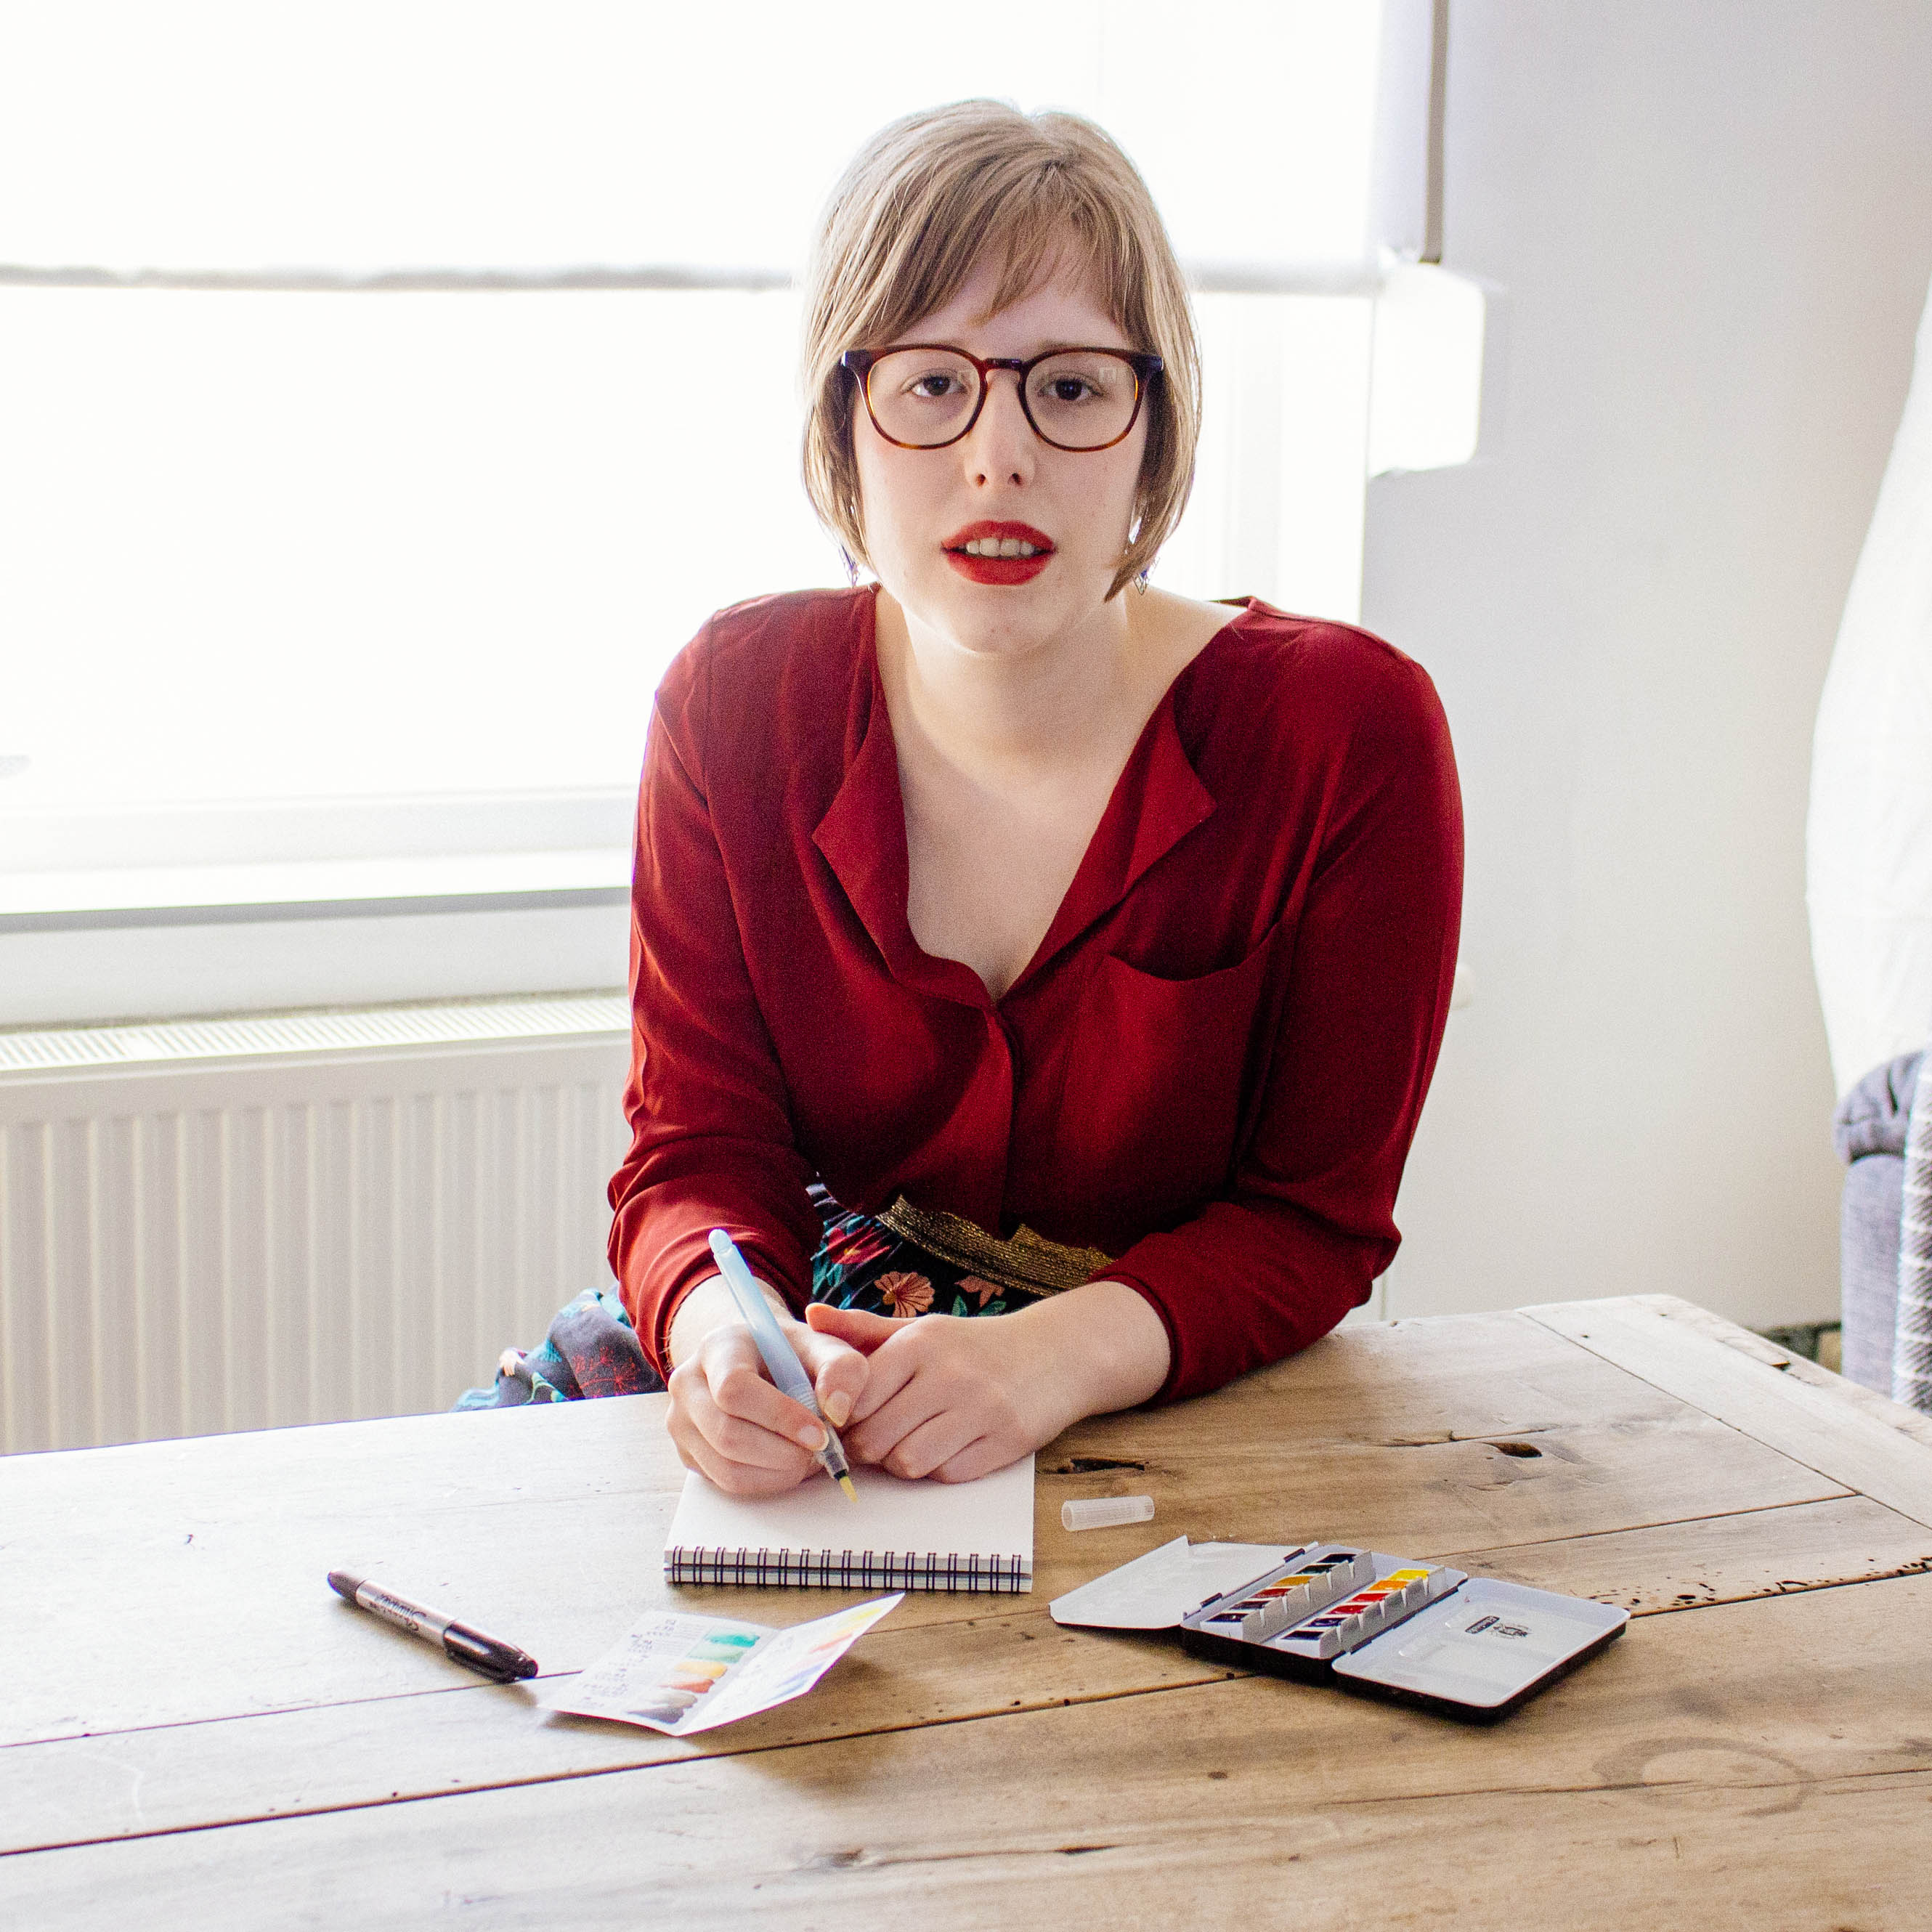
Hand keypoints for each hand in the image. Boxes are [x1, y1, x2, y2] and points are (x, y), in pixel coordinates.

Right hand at [665, 1278, 868, 1495]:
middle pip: (726, 1433)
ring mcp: (681, 1421)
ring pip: (725, 1466)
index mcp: (717, 1346)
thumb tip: (837, 1410)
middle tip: (820, 1452)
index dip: (779, 1416)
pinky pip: (724, 1482)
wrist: (757, 1362)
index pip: (734, 1388)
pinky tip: (787, 1464)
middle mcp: (688, 1383)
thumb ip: (841, 1367)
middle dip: (781, 1452)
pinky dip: (764, 1481)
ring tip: (807, 1458)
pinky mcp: (688, 1452)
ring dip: (776, 1472)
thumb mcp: (821, 1345)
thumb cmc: (791, 1354)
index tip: (820, 1433)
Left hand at [802, 1300, 1088, 1482]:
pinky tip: (946, 1448)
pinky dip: (939, 1469)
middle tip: (874, 1439)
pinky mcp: (1005, 1442)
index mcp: (921, 1343)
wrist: (1054, 1354)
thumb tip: (811, 1315)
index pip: (856, 1395)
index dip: (843, 1416)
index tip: (846, 1419)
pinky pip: (948, 1475)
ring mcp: (981, 1410)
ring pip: (909, 1462)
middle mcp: (950, 1374)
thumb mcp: (922, 1329)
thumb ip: (862, 1329)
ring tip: (909, 1443)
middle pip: (876, 1437)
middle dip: (866, 1447)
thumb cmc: (974, 1346)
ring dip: (901, 1462)